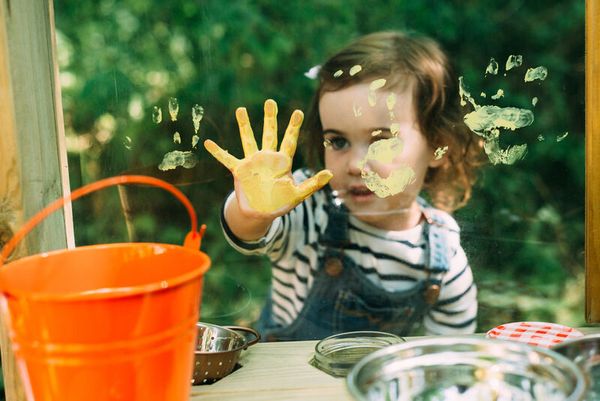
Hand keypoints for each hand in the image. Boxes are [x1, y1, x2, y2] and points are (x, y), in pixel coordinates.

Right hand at [204, 99, 332, 217]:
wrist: (262, 213)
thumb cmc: (281, 203)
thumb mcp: (299, 194)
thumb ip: (313, 183)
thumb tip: (330, 173)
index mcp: (282, 162)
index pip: (289, 141)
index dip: (293, 127)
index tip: (297, 112)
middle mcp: (267, 158)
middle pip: (269, 134)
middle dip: (269, 119)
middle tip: (270, 101)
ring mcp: (252, 163)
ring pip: (248, 140)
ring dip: (244, 126)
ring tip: (240, 109)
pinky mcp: (239, 171)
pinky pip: (227, 159)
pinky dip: (218, 152)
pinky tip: (208, 143)